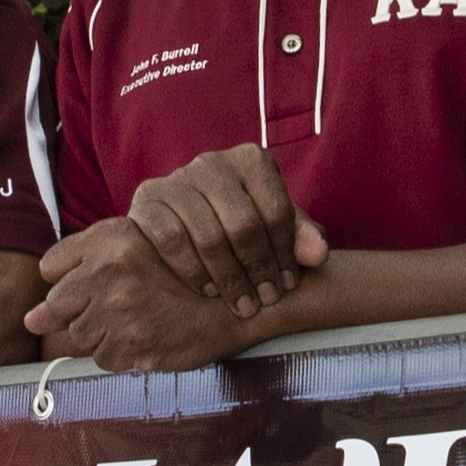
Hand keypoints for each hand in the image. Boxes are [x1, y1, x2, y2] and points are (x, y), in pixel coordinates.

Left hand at [27, 220, 270, 372]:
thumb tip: (29, 321)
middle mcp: (109, 273)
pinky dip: (119, 354)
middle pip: (59, 305)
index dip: (68, 279)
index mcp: (109, 239)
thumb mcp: (135, 247)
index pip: (51, 268)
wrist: (239, 298)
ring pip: (79, 336)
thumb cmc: (186, 270)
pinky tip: (145, 337)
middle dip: (79, 311)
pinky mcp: (134, 346)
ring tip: (136, 320)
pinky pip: (104, 359)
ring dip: (101, 333)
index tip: (92, 283)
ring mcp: (120, 312)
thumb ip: (79, 272)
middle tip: (116, 307)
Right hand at [117, 149, 324, 315]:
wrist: (182, 218)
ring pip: (208, 236)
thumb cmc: (241, 222)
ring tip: (241, 304)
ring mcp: (176, 179)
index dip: (285, 254)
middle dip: (258, 269)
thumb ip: (301, 238)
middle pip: (243, 224)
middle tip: (264, 300)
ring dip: (228, 278)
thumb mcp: (276, 227)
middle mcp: (212, 162)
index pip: (275, 210)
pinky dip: (193, 271)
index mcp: (251, 161)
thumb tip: (318, 254)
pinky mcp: (147, 200)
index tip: (287, 285)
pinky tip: (208, 290)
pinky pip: (172, 241)